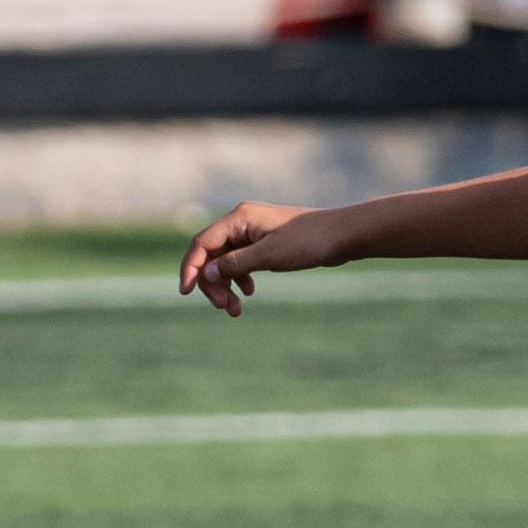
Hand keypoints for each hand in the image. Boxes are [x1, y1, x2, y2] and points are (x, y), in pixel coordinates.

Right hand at [180, 201, 348, 313]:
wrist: (342, 236)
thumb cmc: (308, 242)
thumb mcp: (268, 256)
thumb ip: (235, 264)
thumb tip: (206, 274)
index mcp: (238, 218)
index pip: (202, 243)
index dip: (190, 268)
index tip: (186, 293)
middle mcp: (242, 222)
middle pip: (211, 254)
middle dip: (212, 282)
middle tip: (224, 308)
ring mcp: (253, 232)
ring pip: (226, 260)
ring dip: (226, 285)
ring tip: (235, 310)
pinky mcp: (265, 242)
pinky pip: (242, 261)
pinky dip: (241, 278)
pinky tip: (250, 293)